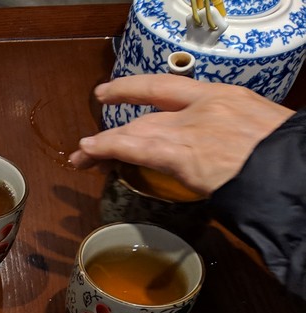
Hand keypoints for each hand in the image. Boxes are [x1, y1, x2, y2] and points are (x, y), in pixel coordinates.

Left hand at [69, 75, 293, 195]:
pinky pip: (136, 148)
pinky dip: (109, 148)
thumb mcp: (260, 134)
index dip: (135, 88)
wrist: (295, 172)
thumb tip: (221, 153)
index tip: (111, 92)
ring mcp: (193, 128)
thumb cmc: (283, 158)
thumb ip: (232, 136)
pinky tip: (91, 152)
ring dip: (105, 144)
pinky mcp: (183, 153)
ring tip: (82, 155)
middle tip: (91, 144)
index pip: (171, 86)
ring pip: (137, 131)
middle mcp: (205, 107)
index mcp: (226, 97)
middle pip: (148, 114)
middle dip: (118, 129)